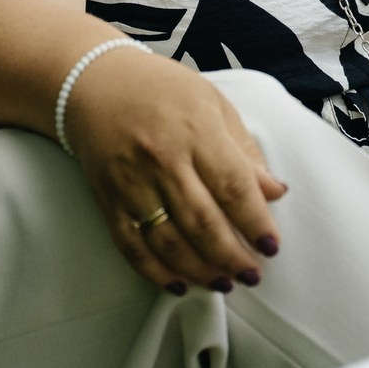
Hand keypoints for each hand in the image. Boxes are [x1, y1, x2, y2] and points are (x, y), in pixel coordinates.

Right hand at [60, 45, 286, 293]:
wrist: (92, 83)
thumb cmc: (161, 89)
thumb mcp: (212, 104)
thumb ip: (244, 150)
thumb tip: (275, 191)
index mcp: (195, 131)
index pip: (232, 187)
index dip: (255, 222)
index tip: (271, 246)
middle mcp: (162, 160)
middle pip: (202, 222)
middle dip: (232, 256)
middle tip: (253, 274)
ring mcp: (131, 182)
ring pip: (168, 241)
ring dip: (199, 270)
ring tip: (224, 283)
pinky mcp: (108, 200)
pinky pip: (132, 245)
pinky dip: (155, 271)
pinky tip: (178, 284)